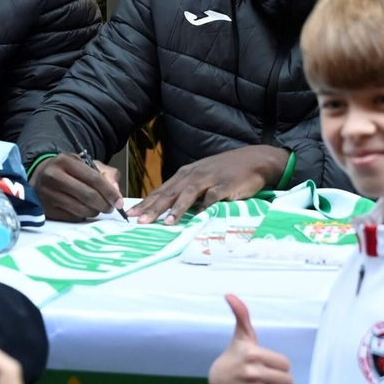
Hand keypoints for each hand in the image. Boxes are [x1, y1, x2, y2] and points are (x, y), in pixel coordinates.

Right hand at [30, 152, 123, 221]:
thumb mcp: (87, 164)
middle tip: (110, 207)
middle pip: (88, 196)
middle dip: (104, 204)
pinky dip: (82, 215)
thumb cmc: (69, 170)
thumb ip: (107, 174)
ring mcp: (48, 194)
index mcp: (65, 161)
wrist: (41, 176)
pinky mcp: (47, 209)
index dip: (109, 192)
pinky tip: (82, 209)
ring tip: (97, 207)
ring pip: (81, 209)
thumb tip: (117, 194)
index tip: (119, 202)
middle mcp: (53, 176)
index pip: (93, 178)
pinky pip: (73, 217)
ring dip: (95, 211)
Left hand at [133, 145, 287, 224]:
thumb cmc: (225, 171)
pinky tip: (199, 216)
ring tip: (166, 223)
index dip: (146, 202)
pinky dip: (205, 205)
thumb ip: (185, 191)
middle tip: (139, 221)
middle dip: (153, 208)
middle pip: (169, 192)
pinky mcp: (226, 185)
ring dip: (176, 208)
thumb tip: (166, 208)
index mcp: (185, 175)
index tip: (130, 214)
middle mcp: (193, 175)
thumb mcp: (201, 178)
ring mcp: (209, 179)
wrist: (253, 160)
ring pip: (188, 194)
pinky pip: (213, 196)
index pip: (161, 190)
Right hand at [208, 294, 293, 383]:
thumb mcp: (241, 336)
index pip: (285, 364)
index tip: (269, 364)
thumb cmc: (235, 357)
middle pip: (286, 381)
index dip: (280, 365)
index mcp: (252, 353)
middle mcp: (251, 372)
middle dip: (282, 380)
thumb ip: (241, 315)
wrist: (216, 383)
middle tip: (271, 378)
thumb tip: (229, 294)